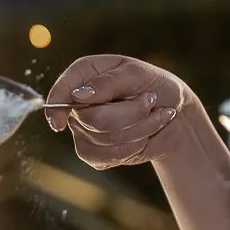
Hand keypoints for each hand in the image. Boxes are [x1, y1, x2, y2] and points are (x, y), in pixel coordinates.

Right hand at [44, 55, 194, 168]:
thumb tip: (77, 96)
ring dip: (141, 128)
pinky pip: (110, 156)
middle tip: (150, 99)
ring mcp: (84, 130)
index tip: (60, 122)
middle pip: (93, 119)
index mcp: (83, 75)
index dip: (57, 107)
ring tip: (156, 114)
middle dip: (131, 113)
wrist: (173, 112)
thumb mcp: (138, 73)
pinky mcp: (96, 154)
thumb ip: (109, 82)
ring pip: (106, 139)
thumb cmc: (155, 84)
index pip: (61, 92)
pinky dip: (136, 145)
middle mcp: (79, 103)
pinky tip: (147, 133)